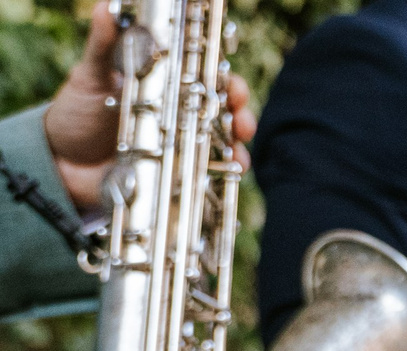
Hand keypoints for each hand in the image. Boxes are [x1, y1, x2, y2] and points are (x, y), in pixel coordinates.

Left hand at [47, 5, 258, 214]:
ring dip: (238, 139)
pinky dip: (226, 169)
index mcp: (161, 83)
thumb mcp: (89, 77)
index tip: (225, 76)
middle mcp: (176, 111)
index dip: (220, 73)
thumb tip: (105, 7)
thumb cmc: (76, 114)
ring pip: (224, 136)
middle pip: (221, 104)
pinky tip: (231, 167)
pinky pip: (211, 169)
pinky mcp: (177, 171)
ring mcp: (180, 141)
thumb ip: (103, 46)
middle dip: (238, 107)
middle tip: (239, 115)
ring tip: (238, 144)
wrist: (61, 162)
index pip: (201, 72)